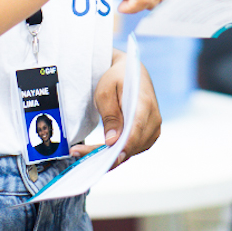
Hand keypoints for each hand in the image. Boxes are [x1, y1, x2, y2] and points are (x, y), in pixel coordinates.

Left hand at [74, 49, 160, 166]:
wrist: (131, 70)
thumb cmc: (117, 78)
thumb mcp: (105, 92)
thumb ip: (110, 116)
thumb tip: (112, 141)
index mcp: (144, 104)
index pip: (136, 131)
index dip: (122, 147)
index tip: (106, 159)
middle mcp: (154, 118)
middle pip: (133, 145)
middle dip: (108, 155)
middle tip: (77, 153)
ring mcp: (154, 127)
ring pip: (133, 150)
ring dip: (111, 155)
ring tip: (84, 151)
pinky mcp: (149, 133)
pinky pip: (134, 148)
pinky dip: (118, 151)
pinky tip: (101, 149)